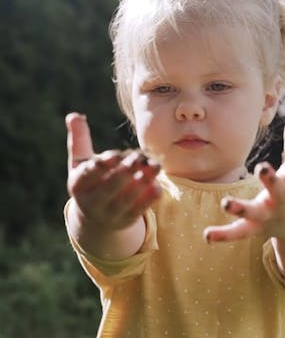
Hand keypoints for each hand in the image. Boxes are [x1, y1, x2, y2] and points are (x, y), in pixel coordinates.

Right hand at [66, 113, 161, 230]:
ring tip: (155, 166)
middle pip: (109, 188)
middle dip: (125, 172)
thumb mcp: (80, 163)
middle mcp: (91, 202)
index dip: (102, 165)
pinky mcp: (125, 221)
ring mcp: (109, 214)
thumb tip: (73, 116)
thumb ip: (79, 140)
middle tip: (139, 157)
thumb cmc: (89, 181)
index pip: (89, 174)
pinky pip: (137, 211)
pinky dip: (148, 200)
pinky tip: (158, 186)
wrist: (95, 219)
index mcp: (78, 185)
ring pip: (125, 200)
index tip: (116, 154)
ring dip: (142, 183)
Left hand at [204, 118, 284, 243]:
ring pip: (255, 214)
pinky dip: (223, 234)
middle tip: (262, 167)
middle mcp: (283, 201)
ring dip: (241, 209)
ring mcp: (269, 216)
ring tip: (226, 203)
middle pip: (278, 192)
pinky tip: (207, 235)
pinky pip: (239, 232)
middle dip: (271, 181)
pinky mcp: (256, 229)